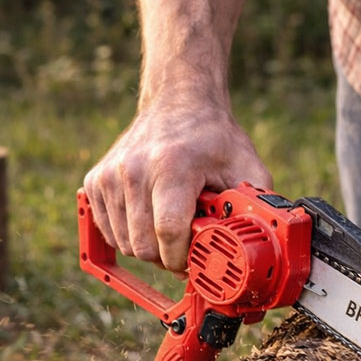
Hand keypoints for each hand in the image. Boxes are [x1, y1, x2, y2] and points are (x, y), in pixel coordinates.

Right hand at [83, 93, 270, 273]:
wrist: (178, 101)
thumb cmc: (213, 137)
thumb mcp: (246, 167)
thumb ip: (256, 206)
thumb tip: (264, 245)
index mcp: (171, 167)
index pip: (168, 234)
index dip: (183, 258)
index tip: (196, 259)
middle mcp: (133, 170)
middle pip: (143, 247)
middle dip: (167, 256)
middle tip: (186, 243)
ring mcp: (110, 176)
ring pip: (124, 245)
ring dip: (148, 247)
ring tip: (169, 226)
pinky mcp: (96, 181)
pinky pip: (108, 232)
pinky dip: (129, 235)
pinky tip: (149, 218)